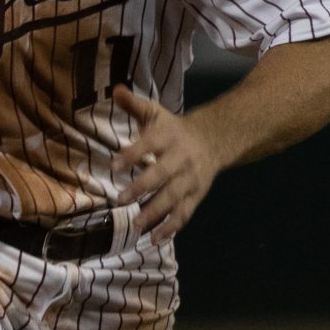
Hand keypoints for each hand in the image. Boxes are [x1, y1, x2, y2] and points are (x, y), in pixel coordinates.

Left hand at [112, 87, 220, 242]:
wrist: (215, 140)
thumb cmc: (174, 129)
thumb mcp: (155, 113)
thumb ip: (134, 105)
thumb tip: (115, 89)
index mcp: (168, 137)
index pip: (149, 145)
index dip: (132, 154)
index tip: (114, 166)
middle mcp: (180, 159)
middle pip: (162, 174)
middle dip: (142, 187)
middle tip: (120, 199)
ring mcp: (190, 180)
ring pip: (174, 198)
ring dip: (156, 213)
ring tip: (136, 225)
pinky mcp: (195, 196)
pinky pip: (184, 214)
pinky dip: (171, 228)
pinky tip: (155, 240)